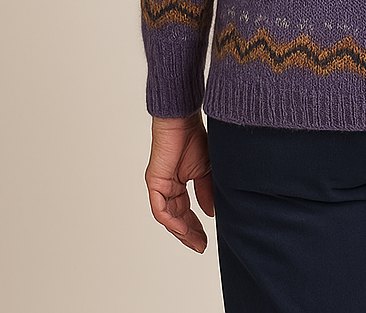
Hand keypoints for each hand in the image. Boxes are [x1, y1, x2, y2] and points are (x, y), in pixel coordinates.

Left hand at [144, 112, 214, 252]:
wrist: (183, 120)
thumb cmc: (194, 138)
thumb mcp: (206, 170)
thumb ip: (206, 192)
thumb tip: (211, 213)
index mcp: (178, 184)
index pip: (185, 212)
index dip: (195, 226)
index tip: (206, 239)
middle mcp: (167, 188)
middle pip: (176, 218)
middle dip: (189, 234)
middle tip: (201, 246)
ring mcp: (159, 186)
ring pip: (168, 217)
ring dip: (182, 231)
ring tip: (196, 241)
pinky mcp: (154, 183)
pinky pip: (161, 209)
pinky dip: (172, 221)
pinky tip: (184, 229)